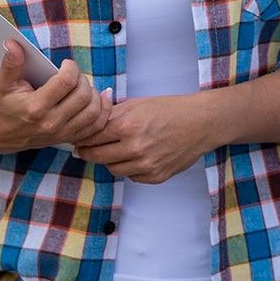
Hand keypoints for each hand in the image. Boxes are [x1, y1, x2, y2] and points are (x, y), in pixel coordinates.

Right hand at [0, 42, 111, 153]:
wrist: (0, 133)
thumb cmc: (4, 105)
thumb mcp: (3, 83)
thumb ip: (11, 63)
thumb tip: (13, 44)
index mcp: (36, 107)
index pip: (66, 82)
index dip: (71, 68)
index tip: (66, 64)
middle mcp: (51, 122)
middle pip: (83, 95)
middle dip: (82, 79)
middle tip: (73, 75)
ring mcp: (61, 133)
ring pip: (93, 112)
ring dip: (94, 94)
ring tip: (83, 86)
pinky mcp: (68, 138)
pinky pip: (96, 127)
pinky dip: (103, 111)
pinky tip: (101, 98)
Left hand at [72, 94, 222, 182]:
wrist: (201, 123)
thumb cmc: (170, 109)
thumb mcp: (138, 104)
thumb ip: (112, 113)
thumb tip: (88, 121)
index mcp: (127, 125)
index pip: (91, 137)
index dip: (82, 138)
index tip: (78, 139)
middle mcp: (134, 148)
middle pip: (97, 156)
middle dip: (88, 152)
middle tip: (85, 149)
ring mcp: (145, 165)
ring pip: (113, 169)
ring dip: (110, 160)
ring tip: (115, 150)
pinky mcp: (155, 177)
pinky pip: (131, 176)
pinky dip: (129, 168)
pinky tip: (136, 156)